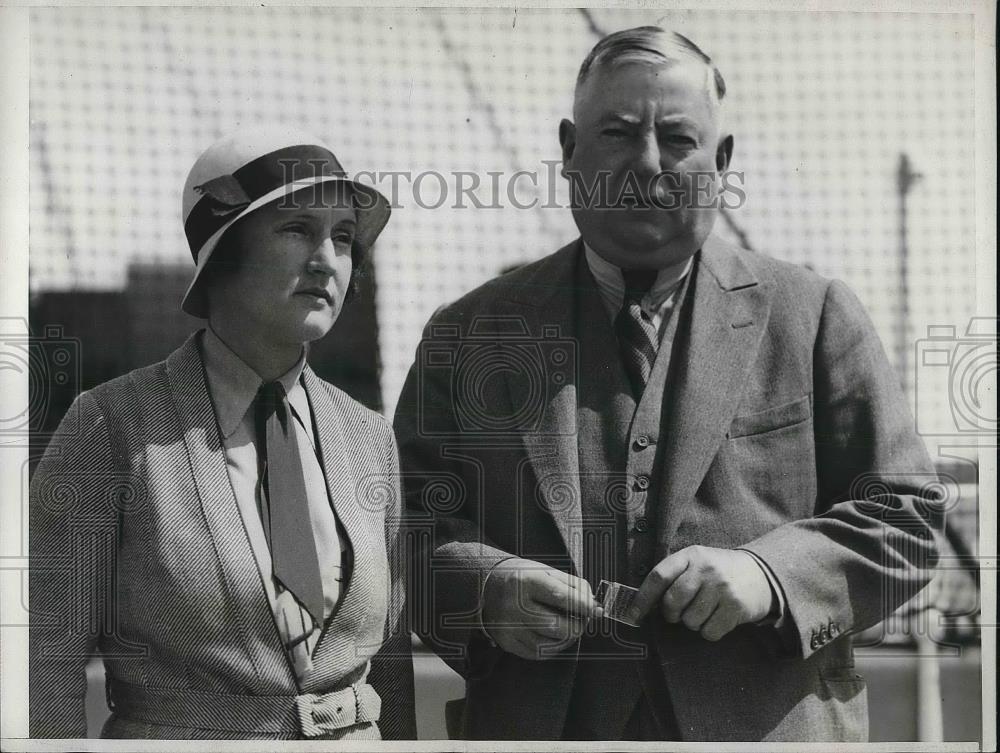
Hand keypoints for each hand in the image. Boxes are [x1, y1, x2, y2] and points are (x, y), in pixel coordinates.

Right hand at [481, 558, 602, 659]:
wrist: (487, 586)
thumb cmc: (523, 578)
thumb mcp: (546, 571)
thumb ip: (573, 586)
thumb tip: (594, 607)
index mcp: (525, 581)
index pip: (560, 597)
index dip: (583, 606)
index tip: (594, 610)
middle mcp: (514, 605)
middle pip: (557, 626)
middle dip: (578, 626)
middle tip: (582, 619)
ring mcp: (509, 627)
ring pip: (550, 644)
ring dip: (567, 638)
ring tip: (568, 626)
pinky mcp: (507, 642)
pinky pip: (539, 653)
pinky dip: (553, 647)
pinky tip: (554, 635)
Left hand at [627, 546, 773, 640]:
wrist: (760, 573)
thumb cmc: (718, 571)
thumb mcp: (697, 562)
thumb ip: (674, 576)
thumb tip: (644, 605)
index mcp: (691, 555)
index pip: (659, 576)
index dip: (642, 598)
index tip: (632, 616)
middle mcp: (706, 569)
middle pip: (672, 602)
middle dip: (672, 614)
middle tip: (680, 612)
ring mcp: (722, 588)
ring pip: (690, 621)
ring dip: (693, 623)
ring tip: (705, 610)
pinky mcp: (736, 607)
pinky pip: (709, 632)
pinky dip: (709, 631)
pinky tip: (717, 618)